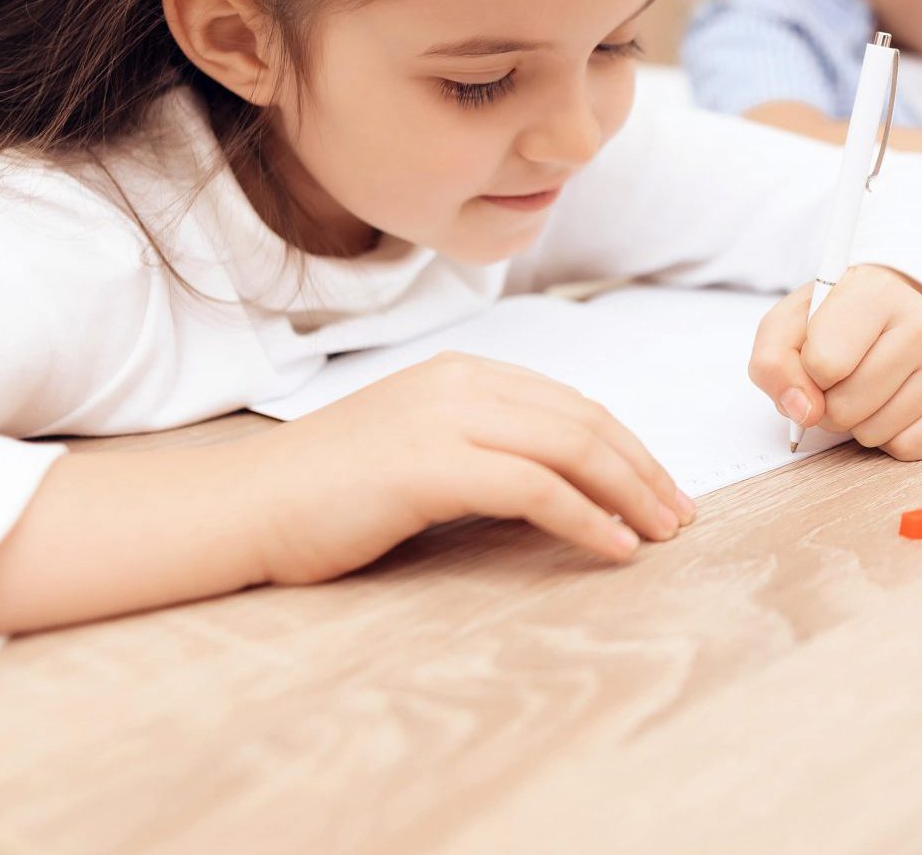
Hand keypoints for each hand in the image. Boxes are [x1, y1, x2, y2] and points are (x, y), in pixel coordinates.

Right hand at [243, 353, 695, 583]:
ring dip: (628, 492)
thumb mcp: (414, 451)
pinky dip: (585, 518)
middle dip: (642, 468)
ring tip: (660, 533)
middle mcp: (459, 384)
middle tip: (680, 513)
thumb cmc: (322, 494)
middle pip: (583, 420)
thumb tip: (554, 487)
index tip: (661, 487)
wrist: (241, 507)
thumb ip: (477, 450)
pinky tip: (613, 547)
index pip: (569, 403)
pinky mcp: (430, 465)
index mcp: (460, 374)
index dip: (626, 445)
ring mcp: (444, 419)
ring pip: (571, 446)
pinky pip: (535, 488)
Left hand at [748, 266, 921, 460]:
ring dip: (859, 423)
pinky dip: (891, 439)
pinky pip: (910, 447)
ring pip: (877, 433)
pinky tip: (894, 404)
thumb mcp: (787, 329)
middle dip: (830, 404)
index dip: (807, 374)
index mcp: (874, 292)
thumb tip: (803, 411)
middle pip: (847, 406)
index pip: (823, 365)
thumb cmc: (833, 323)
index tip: (819, 355)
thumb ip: (773, 364)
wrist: (887, 315)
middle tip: (843, 377)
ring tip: (868, 387)